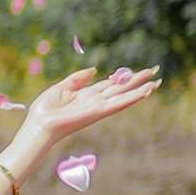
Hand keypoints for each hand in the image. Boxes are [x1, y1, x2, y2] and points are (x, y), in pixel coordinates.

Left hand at [1, 65, 160, 185]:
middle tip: (155, 71)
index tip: (138, 70)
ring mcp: (99, 107)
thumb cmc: (45, 110)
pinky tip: (144, 92)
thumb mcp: (61, 88)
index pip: (110, 84)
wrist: (39, 124)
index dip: (124, 77)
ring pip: (124, 96)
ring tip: (156, 82)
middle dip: (138, 80)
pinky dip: (132, 98)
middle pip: (121, 88)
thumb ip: (77, 78)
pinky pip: (118, 104)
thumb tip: (94, 70)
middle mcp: (96, 101)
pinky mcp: (98, 112)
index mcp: (87, 95)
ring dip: (141, 90)